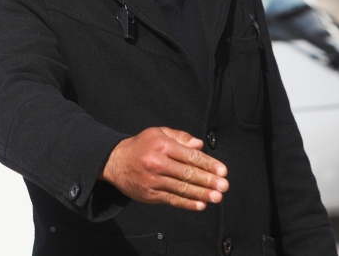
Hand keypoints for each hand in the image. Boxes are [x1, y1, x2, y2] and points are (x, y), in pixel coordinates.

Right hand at [100, 127, 227, 210]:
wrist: (114, 161)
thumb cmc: (141, 145)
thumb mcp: (158, 133)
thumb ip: (180, 137)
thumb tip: (199, 144)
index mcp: (162, 145)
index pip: (189, 156)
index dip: (208, 164)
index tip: (222, 170)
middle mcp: (157, 162)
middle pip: (187, 173)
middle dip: (208, 180)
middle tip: (224, 186)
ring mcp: (153, 180)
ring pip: (181, 188)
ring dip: (201, 194)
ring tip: (216, 197)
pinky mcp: (149, 194)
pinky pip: (171, 199)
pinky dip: (187, 203)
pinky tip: (200, 205)